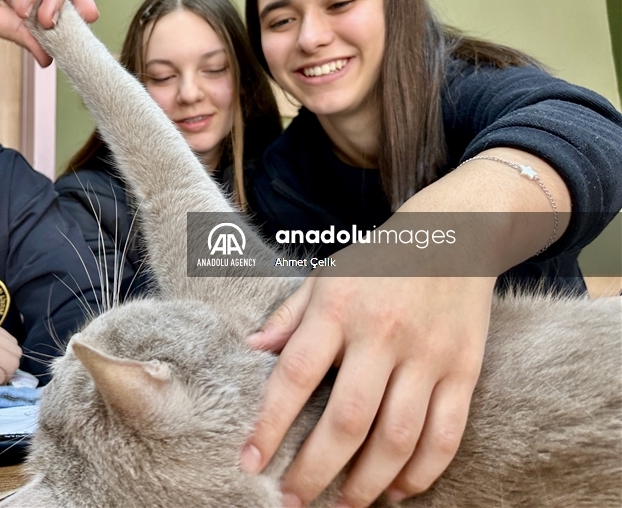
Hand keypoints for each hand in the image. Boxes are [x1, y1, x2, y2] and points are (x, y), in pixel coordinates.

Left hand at [243, 273, 494, 506]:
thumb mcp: (325, 276)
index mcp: (338, 307)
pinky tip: (395, 491)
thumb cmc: (378, 261)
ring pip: (396, 438)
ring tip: (340, 505)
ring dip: (365, 484)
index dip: (269, 424)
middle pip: (346, 420)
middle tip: (291, 501)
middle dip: (314, 471)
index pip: (295, 375)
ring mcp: (428, 355)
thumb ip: (289, 316)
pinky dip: (420, 473)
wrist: (456, 234)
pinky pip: (444, 435)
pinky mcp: (464, 371)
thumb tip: (252, 351)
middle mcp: (382, 334)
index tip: (249, 462)